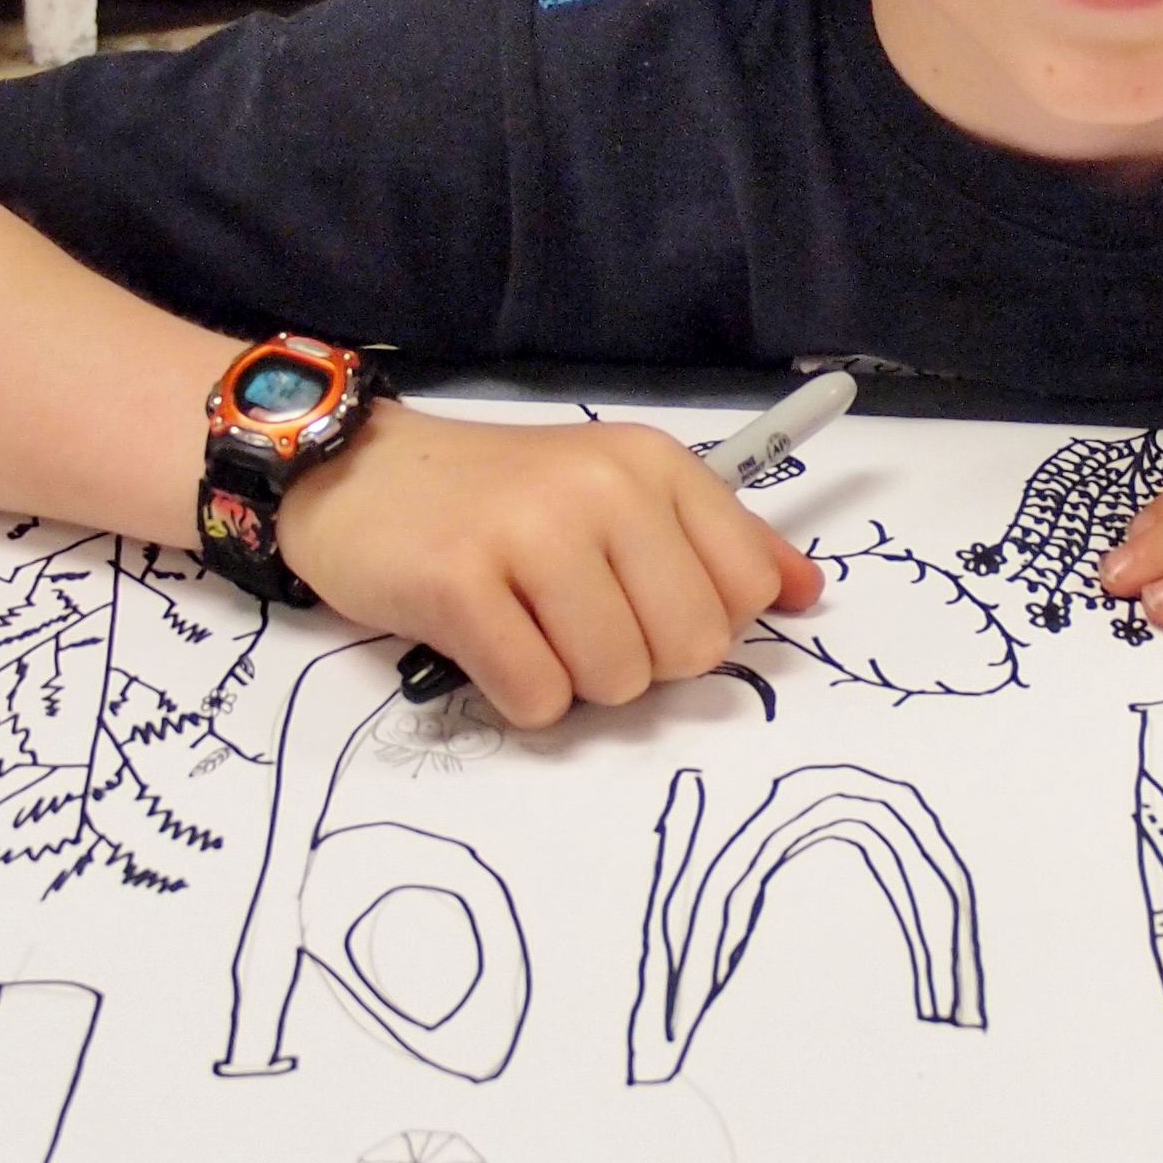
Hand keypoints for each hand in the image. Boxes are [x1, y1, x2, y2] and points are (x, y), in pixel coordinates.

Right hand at [279, 405, 821, 725]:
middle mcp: (603, 489)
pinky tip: (486, 644)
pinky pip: (536, 696)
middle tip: (574, 621)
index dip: (697, 623)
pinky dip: (516, 695)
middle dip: (637, 663)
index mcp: (655, 466)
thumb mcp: (619, 491)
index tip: (640, 602)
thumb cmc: (498, 495)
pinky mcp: (459, 584)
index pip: (745, 590)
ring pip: (615, 682)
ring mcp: (530, 532)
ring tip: (526, 626)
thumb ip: (719, 541)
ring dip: (571, 680)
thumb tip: (806, 594)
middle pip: (688, 650)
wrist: (356, 473)